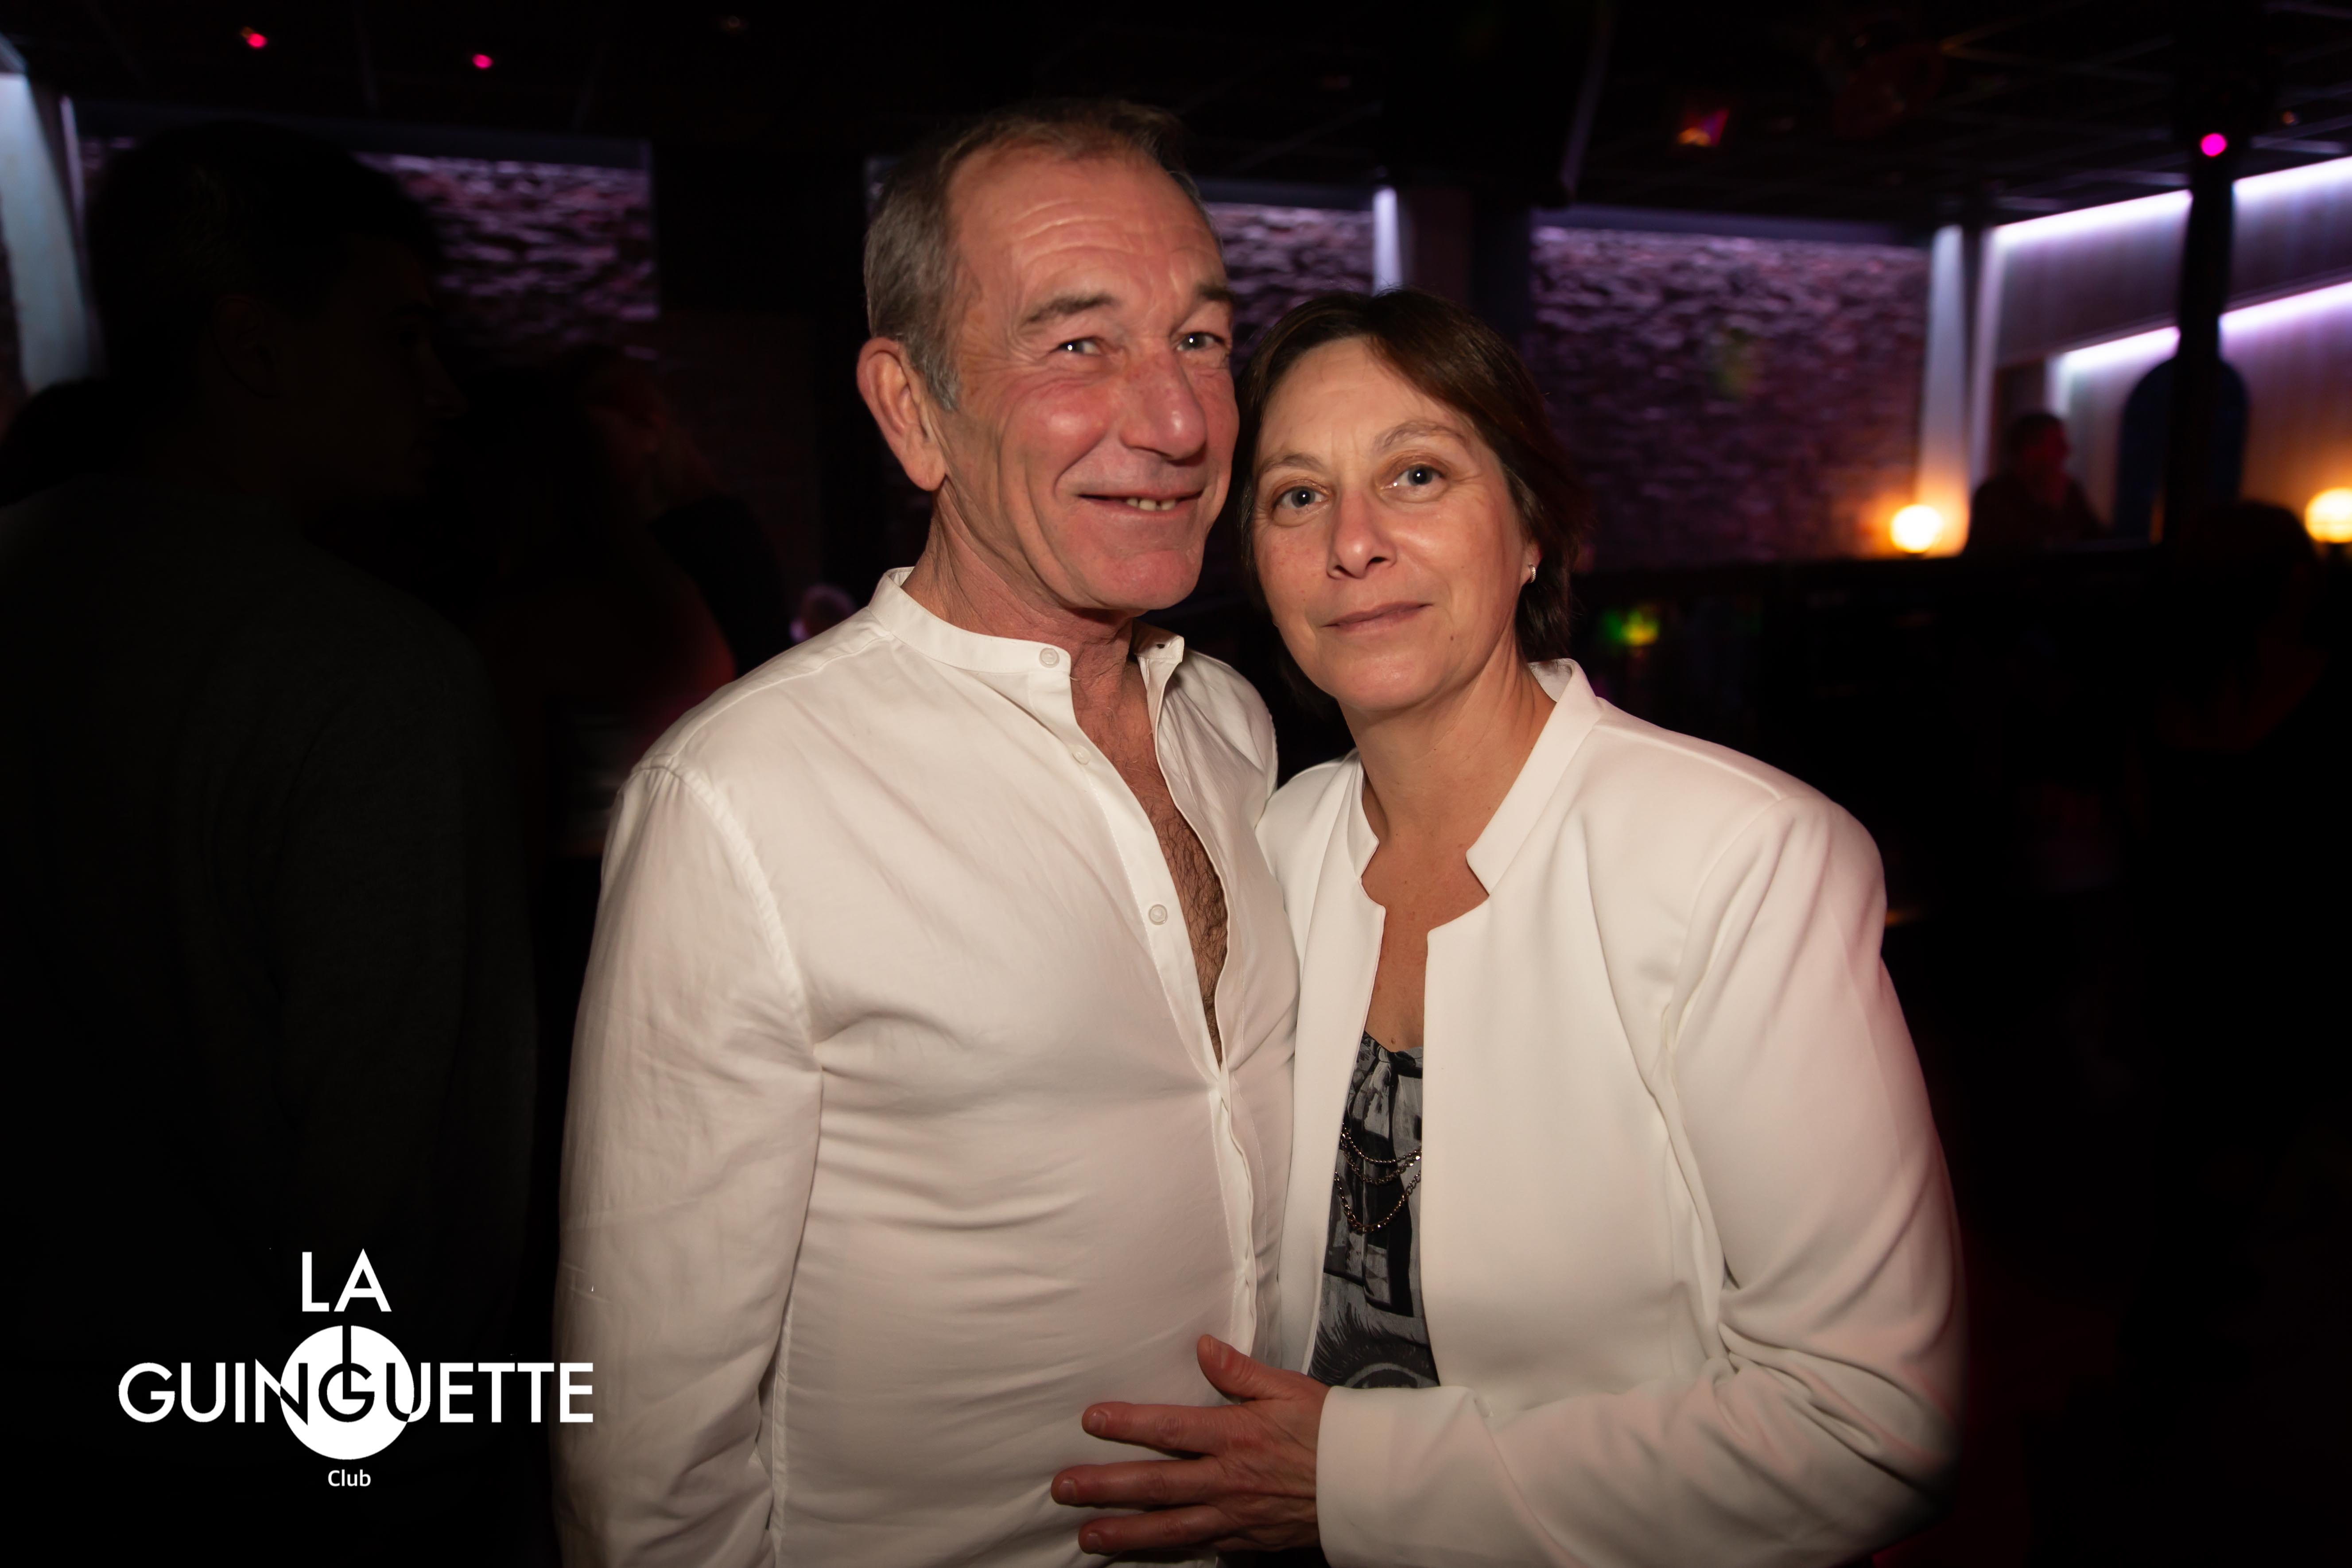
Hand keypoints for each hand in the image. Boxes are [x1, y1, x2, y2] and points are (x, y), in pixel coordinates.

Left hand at [1052, 1334, 1326, 1555]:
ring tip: (1086, 1536)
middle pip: (1158, 1483)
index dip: (1129, 1424)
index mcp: (1237, 1435)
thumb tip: (1202, 1346)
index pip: (1172, 1429)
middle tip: (1064, 1488)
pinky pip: (1199, 1546)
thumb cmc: (1327, 1428)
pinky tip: (1139, 1554)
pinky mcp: (1245, 1538)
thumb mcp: (1288, 1388)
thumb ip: (1240, 1371)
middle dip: (1107, 1486)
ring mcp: (1235, 1514)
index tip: (1092, 1420)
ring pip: (1170, 1526)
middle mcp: (1229, 1477)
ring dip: (1125, 1532)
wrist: (1366, 1480)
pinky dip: (1167, 1551)